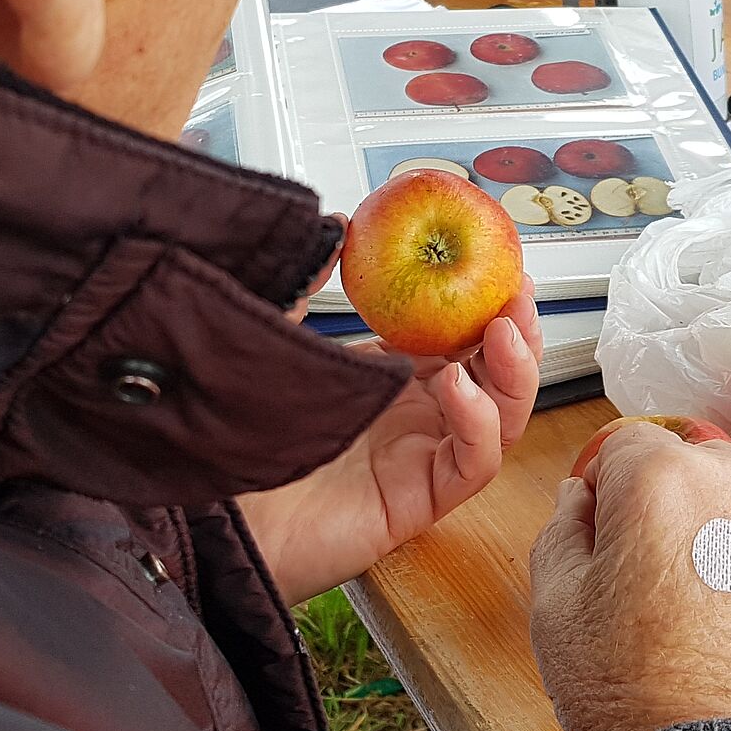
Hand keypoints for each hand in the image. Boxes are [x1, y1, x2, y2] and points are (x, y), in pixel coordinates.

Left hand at [241, 274, 540, 600]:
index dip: (489, 301)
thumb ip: (309, 283)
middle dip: (519, 331)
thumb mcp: (281, 337)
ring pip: (501, 420)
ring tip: (502, 331)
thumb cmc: (239, 434)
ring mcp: (422, 459)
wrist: (212, 506)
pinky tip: (457, 387)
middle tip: (518, 292)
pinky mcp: (418, 500)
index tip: (500, 261)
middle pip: (496, 376)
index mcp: (393, 378)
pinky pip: (473, 465)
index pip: (463, 337)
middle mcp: (417, 418)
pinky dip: (479, 424)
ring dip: (515, 373)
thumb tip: (340, 224)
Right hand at [529, 421, 730, 730]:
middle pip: (697, 470)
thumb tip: (579, 498)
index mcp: (663, 481)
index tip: (609, 538)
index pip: (627, 446)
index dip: (610, 491)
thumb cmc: (640, 700)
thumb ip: (560, 534)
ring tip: (715, 622)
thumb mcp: (557, 615)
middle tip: (657, 590)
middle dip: (673, 511)